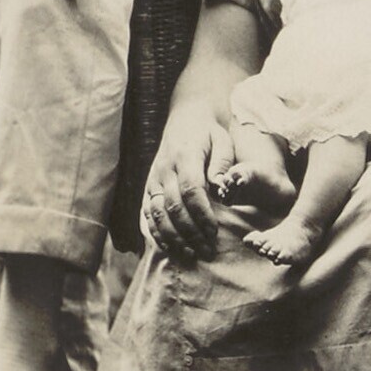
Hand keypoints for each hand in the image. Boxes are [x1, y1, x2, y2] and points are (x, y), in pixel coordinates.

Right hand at [142, 118, 234, 262]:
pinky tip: (171, 246)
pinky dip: (157, 232)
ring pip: (157, 213)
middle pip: (173, 206)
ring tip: (191, 253)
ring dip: (173, 236)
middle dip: (190, 232)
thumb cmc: (210, 132)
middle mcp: (164, 169)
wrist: (187, 117)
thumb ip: (222, 164)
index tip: (214, 231)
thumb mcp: (223, 141)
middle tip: (207, 250)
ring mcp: (153, 178)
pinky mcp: (149, 186)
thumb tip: (221, 189)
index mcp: (185, 156)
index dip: (201, 214)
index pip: (191, 190)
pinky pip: (148, 212)